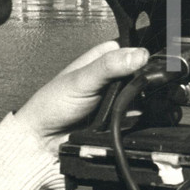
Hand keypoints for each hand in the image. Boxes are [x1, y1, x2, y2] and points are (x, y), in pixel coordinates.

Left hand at [14, 41, 148, 153]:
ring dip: (141, 99)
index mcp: (101, 57)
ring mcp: (116, 95)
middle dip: (142, 81)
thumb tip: (140, 54)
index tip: (146, 64)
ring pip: (143, 93)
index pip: (133, 49)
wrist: (44, 140)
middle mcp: (111, 74)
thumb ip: (109, 65)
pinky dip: (139, 115)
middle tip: (132, 88)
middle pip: (141, 72)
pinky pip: (139, 113)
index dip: (141, 56)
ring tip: (126, 104)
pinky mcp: (120, 115)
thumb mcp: (82, 79)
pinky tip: (130, 116)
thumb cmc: (52, 105)